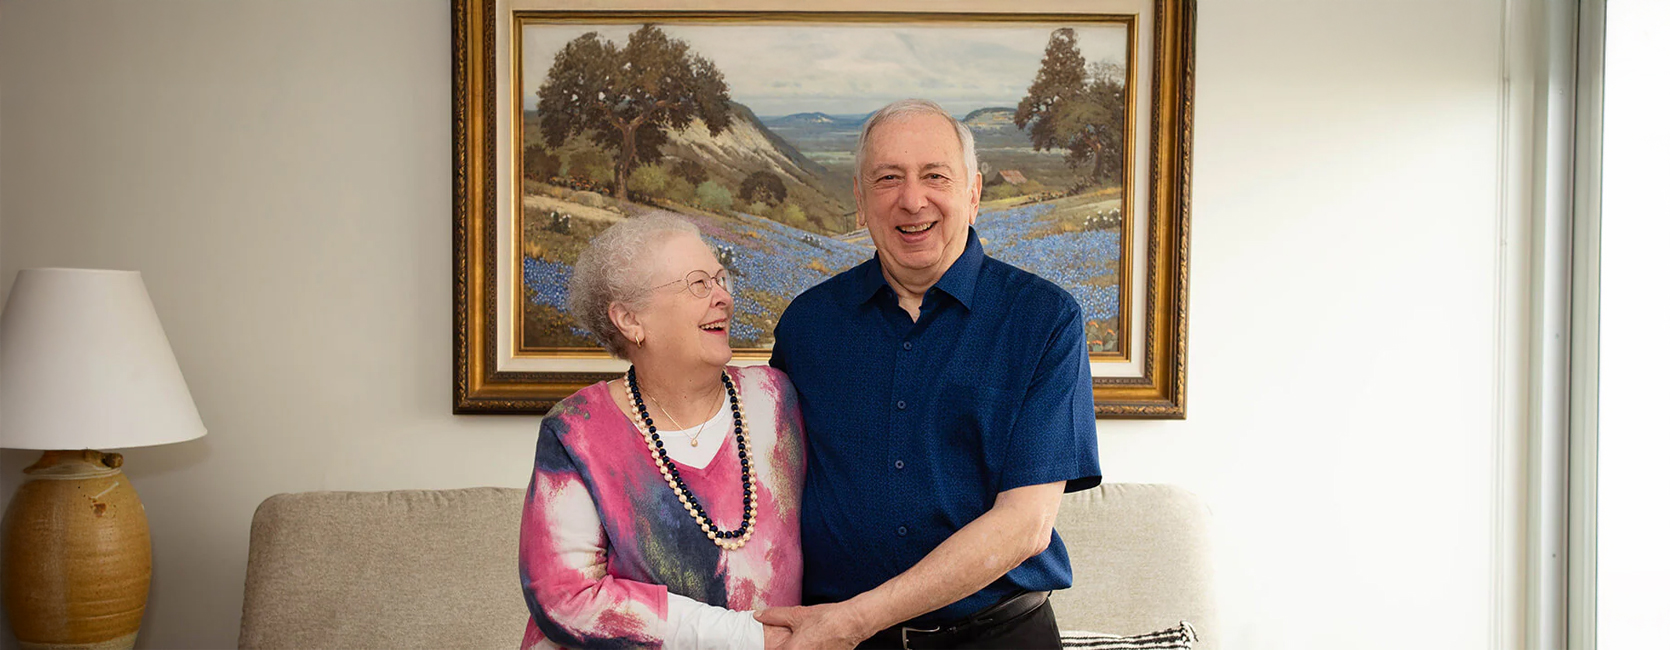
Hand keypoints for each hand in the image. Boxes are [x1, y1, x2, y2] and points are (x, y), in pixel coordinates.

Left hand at [755, 604, 870, 649]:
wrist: (852, 623)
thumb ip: (775, 616)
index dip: (773, 648)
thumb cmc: (827, 619)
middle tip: (795, 640)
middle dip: (787, 648)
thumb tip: (759, 616)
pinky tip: (815, 644)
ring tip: (806, 641)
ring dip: (798, 649)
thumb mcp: (798, 614)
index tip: (780, 644)